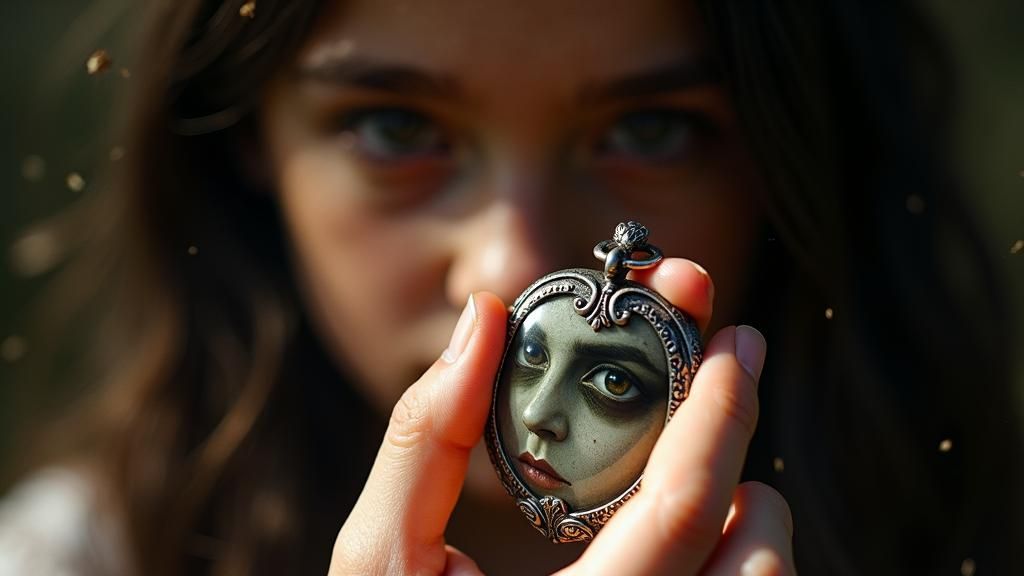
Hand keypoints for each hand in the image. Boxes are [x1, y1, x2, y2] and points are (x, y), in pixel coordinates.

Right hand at [328, 259, 793, 574]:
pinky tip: (679, 538)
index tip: (732, 340)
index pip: (681, 511)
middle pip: (755, 554)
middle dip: (742, 444)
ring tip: (690, 469)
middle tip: (722, 367)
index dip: (719, 411)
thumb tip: (485, 321)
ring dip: (745, 515)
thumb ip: (427, 439)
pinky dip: (731, 561)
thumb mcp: (379, 559)